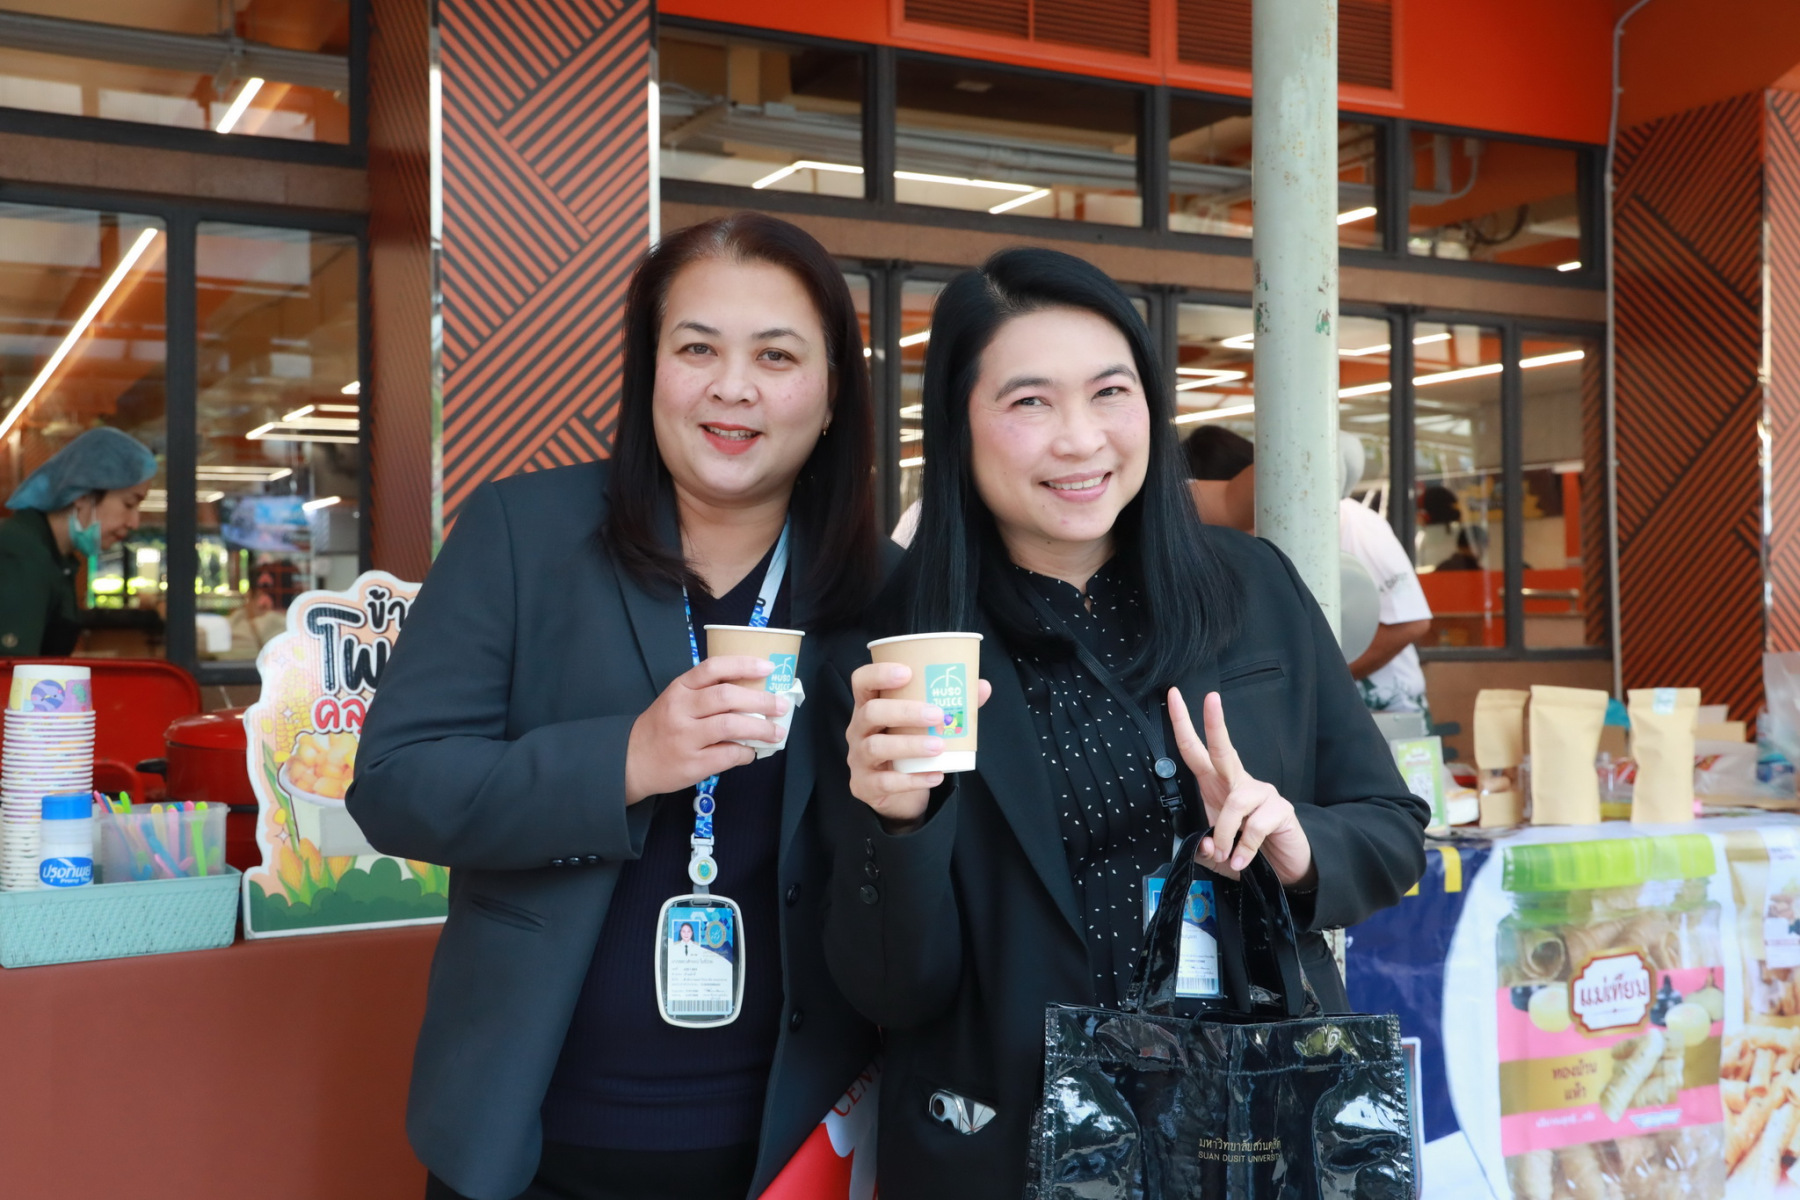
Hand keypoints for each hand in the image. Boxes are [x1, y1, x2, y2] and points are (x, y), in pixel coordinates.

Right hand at [624, 657, 789, 804]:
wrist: (631, 760)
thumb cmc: (662, 726)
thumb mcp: (677, 700)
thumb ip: (707, 693)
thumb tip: (755, 692)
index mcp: (679, 689)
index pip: (713, 668)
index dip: (743, 664)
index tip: (767, 666)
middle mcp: (681, 710)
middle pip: (726, 697)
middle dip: (760, 700)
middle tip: (781, 705)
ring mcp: (685, 738)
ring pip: (730, 726)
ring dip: (760, 728)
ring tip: (776, 732)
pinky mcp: (692, 764)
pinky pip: (728, 755)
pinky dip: (746, 753)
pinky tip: (751, 751)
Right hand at [846, 661, 991, 830]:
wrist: (892, 791)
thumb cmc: (906, 743)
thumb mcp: (919, 723)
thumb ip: (950, 704)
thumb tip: (982, 687)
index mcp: (869, 706)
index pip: (862, 682)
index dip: (879, 674)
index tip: (907, 672)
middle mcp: (858, 729)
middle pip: (870, 713)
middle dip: (904, 711)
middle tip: (936, 714)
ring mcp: (859, 758)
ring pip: (876, 747)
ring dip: (910, 745)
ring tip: (939, 746)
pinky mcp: (865, 785)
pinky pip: (885, 782)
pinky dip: (913, 780)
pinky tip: (936, 775)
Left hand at [1169, 688, 1315, 888]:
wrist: (1282, 870)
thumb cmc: (1245, 853)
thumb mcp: (1215, 853)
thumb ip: (1203, 848)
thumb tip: (1204, 843)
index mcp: (1217, 786)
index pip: (1197, 751)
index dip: (1184, 725)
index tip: (1172, 697)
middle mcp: (1239, 783)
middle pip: (1223, 749)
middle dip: (1213, 724)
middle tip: (1210, 698)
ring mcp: (1263, 794)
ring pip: (1235, 802)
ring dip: (1224, 832)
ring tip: (1225, 855)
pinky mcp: (1282, 810)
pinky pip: (1255, 826)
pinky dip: (1244, 848)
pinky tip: (1242, 860)